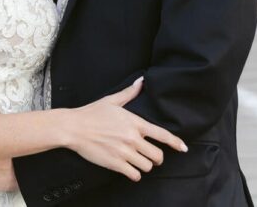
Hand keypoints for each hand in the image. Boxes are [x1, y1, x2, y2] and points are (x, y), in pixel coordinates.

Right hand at [62, 77, 188, 181]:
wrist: (73, 127)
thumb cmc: (91, 113)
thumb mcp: (111, 101)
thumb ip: (129, 93)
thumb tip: (141, 81)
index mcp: (134, 122)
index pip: (162, 135)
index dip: (176, 143)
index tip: (184, 148)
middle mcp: (132, 138)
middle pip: (158, 156)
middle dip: (156, 158)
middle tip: (150, 156)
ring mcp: (125, 152)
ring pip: (147, 166)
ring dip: (144, 166)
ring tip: (137, 161)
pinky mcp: (116, 164)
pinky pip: (135, 175)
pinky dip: (134, 174)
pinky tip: (129, 169)